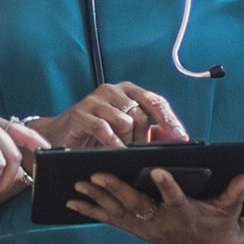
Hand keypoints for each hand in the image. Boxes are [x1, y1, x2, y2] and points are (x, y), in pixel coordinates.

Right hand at [41, 82, 187, 149]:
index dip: (170, 120)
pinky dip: (112, 142)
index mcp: (128, 91)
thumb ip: (150, 133)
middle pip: (141, 114)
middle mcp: (114, 91)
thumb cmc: (97, 133)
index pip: (156, 101)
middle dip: (143, 137)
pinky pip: (103, 128)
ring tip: (121, 151)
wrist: (60, 135)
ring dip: (126, 141)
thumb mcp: (126, 132)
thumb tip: (175, 139)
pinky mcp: (81, 112)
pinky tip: (114, 151)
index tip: (182, 138)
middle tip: (140, 152)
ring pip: (124, 121)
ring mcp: (96, 99)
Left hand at [65, 162, 243, 243]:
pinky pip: (111, 220)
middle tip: (97, 175)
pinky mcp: (137, 229)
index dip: (167, 186)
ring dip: (96, 200)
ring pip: (118, 213)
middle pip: (136, 205)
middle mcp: (161, 222)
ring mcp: (146, 228)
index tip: (158, 171)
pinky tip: (73, 204)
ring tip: (77, 186)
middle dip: (116, 189)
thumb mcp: (230, 208)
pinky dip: (91, 211)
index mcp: (185, 213)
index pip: (176, 198)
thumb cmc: (219, 221)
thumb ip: (236, 192)